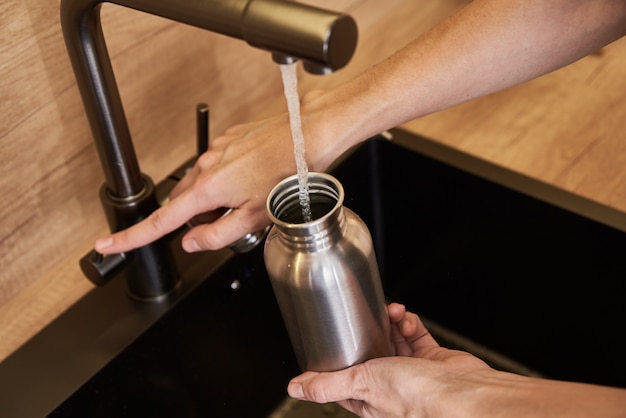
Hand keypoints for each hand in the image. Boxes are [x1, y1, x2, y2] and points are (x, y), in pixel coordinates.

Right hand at [95, 113, 301, 253]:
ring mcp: (217, 150)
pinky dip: (228, 178)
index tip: (108, 243)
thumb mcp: (255, 217)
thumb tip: (191, 243)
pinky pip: (217, 165)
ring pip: (202, 184)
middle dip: (200, 218)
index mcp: (209, 189)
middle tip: (233, 218)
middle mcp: (207, 165)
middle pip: (185, 204)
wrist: (307, 135)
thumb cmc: (289, 174)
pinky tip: (254, 177)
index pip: (161, 221)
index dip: (132, 236)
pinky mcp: (229, 139)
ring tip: (251, 195)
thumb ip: (217, 235)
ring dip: (216, 198)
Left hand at [287, 303, 490, 417]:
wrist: (464, 393)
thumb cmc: (418, 398)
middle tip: (364, 315)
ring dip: (388, 321)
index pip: (344, 376)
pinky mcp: (432, 358)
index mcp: (369, 398)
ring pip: (392, 338)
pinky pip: (415, 333)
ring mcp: (413, 371)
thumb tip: (295, 389)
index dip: (338, 356)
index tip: (334, 335)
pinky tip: (405, 318)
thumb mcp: (361, 384)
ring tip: (389, 312)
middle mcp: (390, 385)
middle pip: (370, 351)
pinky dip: (409, 323)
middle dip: (366, 331)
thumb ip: (327, 385)